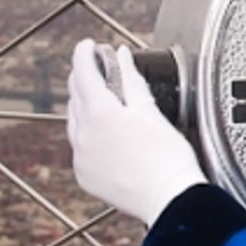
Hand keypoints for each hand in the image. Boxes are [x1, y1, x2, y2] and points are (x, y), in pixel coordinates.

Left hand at [66, 39, 207, 225]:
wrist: (170, 199)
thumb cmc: (168, 158)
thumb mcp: (151, 111)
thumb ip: (131, 81)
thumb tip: (122, 57)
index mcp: (100, 114)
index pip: (83, 72)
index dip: (84, 54)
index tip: (88, 46)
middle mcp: (83, 135)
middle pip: (75, 95)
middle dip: (85, 78)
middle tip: (99, 68)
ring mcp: (81, 157)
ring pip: (75, 121)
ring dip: (85, 105)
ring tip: (104, 100)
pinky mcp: (85, 175)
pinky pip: (80, 146)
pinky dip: (88, 133)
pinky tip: (105, 133)